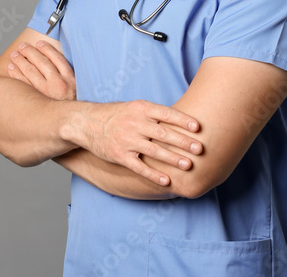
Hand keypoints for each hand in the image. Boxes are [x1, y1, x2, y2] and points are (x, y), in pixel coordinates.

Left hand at [6, 40, 75, 100]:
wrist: (73, 125)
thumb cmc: (75, 106)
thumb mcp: (78, 89)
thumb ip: (71, 77)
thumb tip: (60, 63)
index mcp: (71, 79)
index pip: (57, 58)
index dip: (46, 49)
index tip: (39, 43)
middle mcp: (59, 85)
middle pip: (42, 63)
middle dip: (31, 52)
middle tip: (22, 47)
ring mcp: (47, 94)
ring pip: (31, 72)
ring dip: (21, 61)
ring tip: (15, 55)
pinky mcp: (37, 102)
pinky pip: (24, 84)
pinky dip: (16, 74)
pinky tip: (11, 68)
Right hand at [68, 100, 202, 186]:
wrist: (87, 123)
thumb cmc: (118, 114)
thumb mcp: (136, 107)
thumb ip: (156, 114)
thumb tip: (184, 120)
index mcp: (142, 109)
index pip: (166, 114)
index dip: (183, 121)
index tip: (198, 127)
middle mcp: (135, 124)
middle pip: (163, 133)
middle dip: (183, 142)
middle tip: (200, 149)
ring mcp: (127, 140)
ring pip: (154, 151)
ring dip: (172, 159)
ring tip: (188, 165)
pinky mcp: (120, 156)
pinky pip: (139, 167)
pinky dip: (153, 174)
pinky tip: (167, 181)